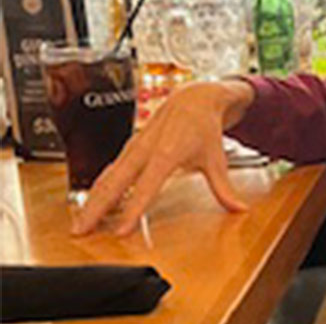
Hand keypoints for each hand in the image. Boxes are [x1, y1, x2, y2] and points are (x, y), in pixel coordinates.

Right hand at [72, 80, 256, 236]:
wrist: (194, 98)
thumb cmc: (204, 128)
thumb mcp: (216, 159)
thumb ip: (224, 188)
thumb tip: (240, 209)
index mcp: (167, 154)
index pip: (146, 187)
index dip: (133, 210)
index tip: (121, 230)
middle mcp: (145, 150)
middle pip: (115, 183)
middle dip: (96, 208)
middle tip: (82, 231)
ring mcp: (133, 148)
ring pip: (106, 177)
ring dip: (91, 201)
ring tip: (79, 225)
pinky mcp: (128, 148)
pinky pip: (108, 171)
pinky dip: (96, 189)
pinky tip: (89, 205)